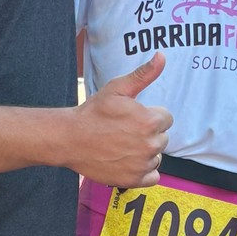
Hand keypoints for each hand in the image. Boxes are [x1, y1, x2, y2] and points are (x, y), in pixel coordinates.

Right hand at [69, 52, 171, 187]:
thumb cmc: (93, 112)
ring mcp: (142, 164)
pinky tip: (128, 161)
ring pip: (157, 157)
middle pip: (162, 139)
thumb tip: (162, 56)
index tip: (132, 118)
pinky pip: (153, 176)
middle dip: (148, 134)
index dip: (150, 117)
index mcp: (150, 121)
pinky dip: (144, 171)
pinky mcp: (134, 180)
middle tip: (124, 132)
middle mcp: (150, 144)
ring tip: (123, 146)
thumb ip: (144, 74)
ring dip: (146, 153)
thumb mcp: (118, 88)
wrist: (70, 139)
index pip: (166, 119)